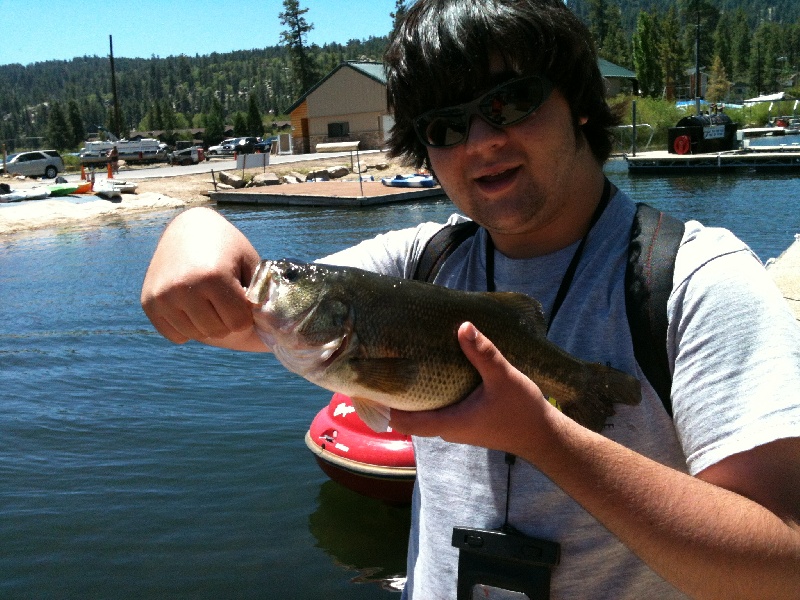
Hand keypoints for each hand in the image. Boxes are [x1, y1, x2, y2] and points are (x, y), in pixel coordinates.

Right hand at [140, 207, 263, 347]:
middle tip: (225, 297)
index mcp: (212, 277)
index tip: (242, 298)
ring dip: (207, 324)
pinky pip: (175, 335)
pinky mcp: (149, 303)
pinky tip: (192, 306)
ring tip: (209, 299)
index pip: (239, 323)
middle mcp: (183, 287)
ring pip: (196, 335)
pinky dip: (187, 327)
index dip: (245, 313)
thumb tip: (264, 334)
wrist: (191, 227)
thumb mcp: (250, 264)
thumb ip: (259, 297)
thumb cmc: (228, 247)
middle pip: (217, 331)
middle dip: (226, 319)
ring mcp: (162, 296)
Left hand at [389, 322, 564, 455]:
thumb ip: (482, 353)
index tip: (367, 383)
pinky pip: (435, 411)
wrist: (543, 437)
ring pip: (420, 414)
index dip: (381, 404)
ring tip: (396, 366)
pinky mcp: (463, 422)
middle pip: (406, 417)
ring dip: (408, 395)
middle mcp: (446, 428)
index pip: (402, 421)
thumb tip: (463, 326)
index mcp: (448, 423)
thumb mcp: (504, 378)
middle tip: (377, 366)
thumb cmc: (522, 411)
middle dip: (391, 396)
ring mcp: (454, 427)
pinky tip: (426, 374)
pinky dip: (425, 396)